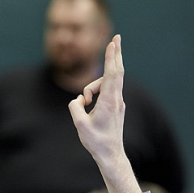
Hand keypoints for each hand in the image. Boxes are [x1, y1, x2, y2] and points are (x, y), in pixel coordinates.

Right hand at [68, 35, 140, 192]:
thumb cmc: (96, 141)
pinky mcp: (116, 107)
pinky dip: (96, 92)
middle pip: (117, 71)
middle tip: (117, 37)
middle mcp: (116, 99)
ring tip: (83, 104)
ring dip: (91, 88)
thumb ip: (75, 107)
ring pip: (105, 84)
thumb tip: (78, 100)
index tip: (113, 43)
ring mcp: (118, 103)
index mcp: (109, 102)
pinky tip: (87, 103)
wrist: (111, 155)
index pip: (112, 75)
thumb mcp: (79, 124)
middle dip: (115, 54)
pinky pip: (106, 92)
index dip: (111, 58)